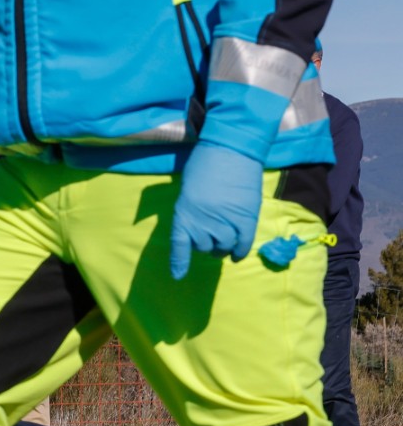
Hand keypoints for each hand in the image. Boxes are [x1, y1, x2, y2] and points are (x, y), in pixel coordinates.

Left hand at [168, 142, 264, 279]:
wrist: (232, 149)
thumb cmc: (204, 164)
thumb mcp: (186, 189)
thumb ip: (189, 211)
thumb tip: (194, 228)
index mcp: (184, 214)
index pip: (179, 246)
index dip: (179, 263)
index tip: (178, 276)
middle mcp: (203, 222)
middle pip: (203, 247)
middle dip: (205, 245)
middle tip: (209, 237)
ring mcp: (226, 221)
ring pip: (223, 247)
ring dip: (222, 247)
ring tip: (223, 240)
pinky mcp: (247, 218)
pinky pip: (243, 244)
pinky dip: (240, 251)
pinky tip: (236, 254)